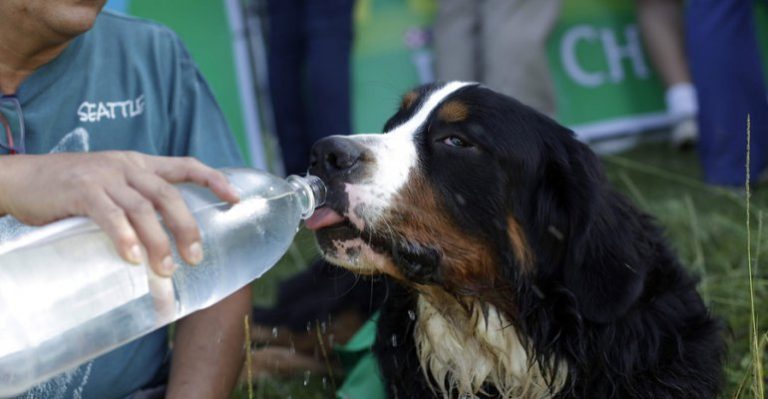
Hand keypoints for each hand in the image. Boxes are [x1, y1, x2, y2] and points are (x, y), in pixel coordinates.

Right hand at [0, 151, 239, 275]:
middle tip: (196, 257)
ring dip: (158, 241)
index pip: (186, 165)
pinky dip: (124, 238)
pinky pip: (110, 215)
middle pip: (169, 195)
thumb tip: (164, 240)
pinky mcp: (82, 191)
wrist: (23, 179)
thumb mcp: (111, 187)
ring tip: (166, 269)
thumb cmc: (70, 190)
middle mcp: (127, 166)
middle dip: (187, 227)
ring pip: (143, 209)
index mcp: (139, 164)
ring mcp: (104, 177)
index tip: (237, 199)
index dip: (214, 179)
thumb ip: (136, 203)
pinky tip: (132, 258)